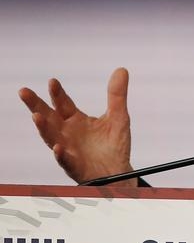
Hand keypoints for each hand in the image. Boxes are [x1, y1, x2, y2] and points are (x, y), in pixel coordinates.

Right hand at [18, 68, 135, 186]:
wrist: (118, 172)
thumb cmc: (114, 145)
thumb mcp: (119, 116)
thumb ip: (117, 95)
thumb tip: (121, 69)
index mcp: (76, 121)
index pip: (63, 104)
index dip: (57, 93)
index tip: (52, 81)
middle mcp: (67, 134)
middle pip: (49, 117)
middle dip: (36, 105)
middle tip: (24, 92)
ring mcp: (68, 150)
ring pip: (51, 138)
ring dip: (43, 128)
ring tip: (36, 116)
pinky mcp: (75, 166)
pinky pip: (66, 160)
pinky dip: (61, 154)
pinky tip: (58, 148)